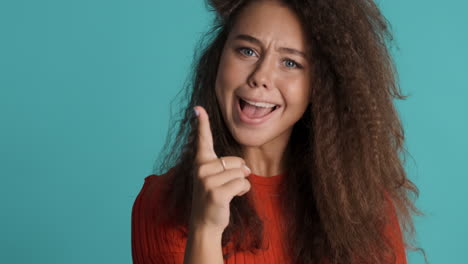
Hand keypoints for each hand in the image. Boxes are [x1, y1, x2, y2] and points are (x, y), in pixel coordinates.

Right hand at [189, 106, 251, 234]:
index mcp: (201, 162)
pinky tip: (231, 198)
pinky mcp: (216, 192)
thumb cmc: (213, 198)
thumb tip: (247, 168)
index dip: (202, 123)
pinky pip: (242, 183)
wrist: (204, 223)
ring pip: (241, 172)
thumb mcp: (217, 178)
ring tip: (226, 193)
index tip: (198, 108)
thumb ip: (230, 167)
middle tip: (224, 187)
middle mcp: (201, 169)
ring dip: (240, 184)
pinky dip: (242, 191)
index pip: (202, 140)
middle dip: (238, 174)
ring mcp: (207, 181)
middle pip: (237, 161)